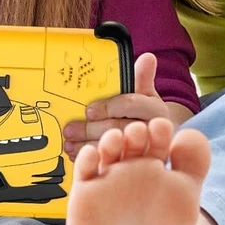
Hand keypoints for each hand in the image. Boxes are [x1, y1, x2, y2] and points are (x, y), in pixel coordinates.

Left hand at [62, 53, 178, 160]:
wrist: (156, 141)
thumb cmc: (144, 114)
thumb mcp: (145, 94)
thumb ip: (142, 77)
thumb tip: (148, 57)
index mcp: (154, 109)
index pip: (130, 104)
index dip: (107, 107)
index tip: (89, 110)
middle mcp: (150, 131)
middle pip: (118, 128)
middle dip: (90, 129)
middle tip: (70, 129)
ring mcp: (143, 152)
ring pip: (112, 149)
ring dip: (87, 145)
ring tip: (69, 142)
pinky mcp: (132, 167)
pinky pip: (109, 164)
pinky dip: (91, 160)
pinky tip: (76, 155)